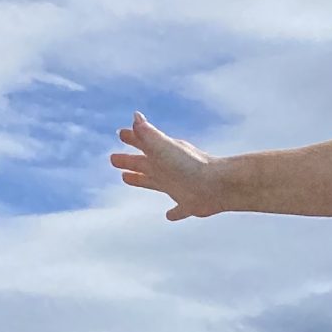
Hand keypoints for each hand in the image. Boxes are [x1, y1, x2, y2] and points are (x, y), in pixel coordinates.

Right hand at [110, 115, 228, 219]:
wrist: (218, 185)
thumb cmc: (190, 165)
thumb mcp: (164, 147)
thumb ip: (148, 134)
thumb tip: (135, 115)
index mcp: (162, 155)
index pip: (142, 144)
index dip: (131, 138)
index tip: (120, 133)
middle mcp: (168, 170)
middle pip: (143, 164)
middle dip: (129, 161)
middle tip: (113, 159)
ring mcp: (178, 187)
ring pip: (154, 183)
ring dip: (140, 180)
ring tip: (126, 178)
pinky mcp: (189, 204)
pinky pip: (178, 209)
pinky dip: (174, 213)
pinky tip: (169, 216)